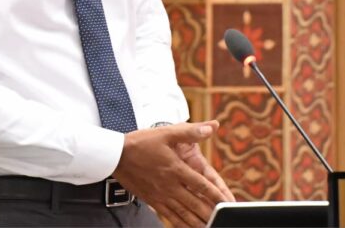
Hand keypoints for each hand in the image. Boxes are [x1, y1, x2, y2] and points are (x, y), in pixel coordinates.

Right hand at [112, 121, 227, 227]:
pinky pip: (170, 217)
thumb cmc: (141, 142)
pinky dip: (182, 224)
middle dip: (211, 213)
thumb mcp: (166, 132)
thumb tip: (212, 126)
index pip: (201, 185)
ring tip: (210, 227)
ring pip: (184, 214)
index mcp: (176, 169)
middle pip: (195, 204)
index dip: (216, 195)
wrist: (116, 156)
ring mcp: (161, 196)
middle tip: (224, 219)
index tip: (228, 203)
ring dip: (198, 222)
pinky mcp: (153, 201)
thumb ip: (190, 131)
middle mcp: (170, 185)